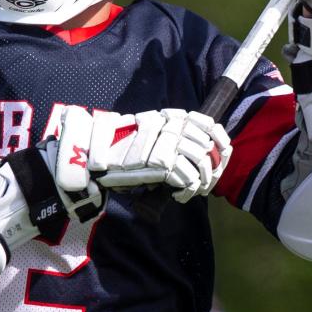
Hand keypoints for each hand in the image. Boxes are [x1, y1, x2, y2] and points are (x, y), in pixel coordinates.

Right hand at [47, 106, 231, 203]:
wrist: (90, 161)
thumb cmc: (119, 154)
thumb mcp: (147, 140)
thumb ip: (171, 140)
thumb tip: (204, 151)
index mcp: (166, 116)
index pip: (204, 122)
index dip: (219, 140)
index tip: (222, 155)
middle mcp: (166, 124)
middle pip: (205, 145)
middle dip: (212, 168)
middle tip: (204, 183)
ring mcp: (162, 141)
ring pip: (200, 161)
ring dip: (201, 181)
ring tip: (192, 190)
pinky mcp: (159, 161)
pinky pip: (187, 177)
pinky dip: (188, 190)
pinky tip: (180, 195)